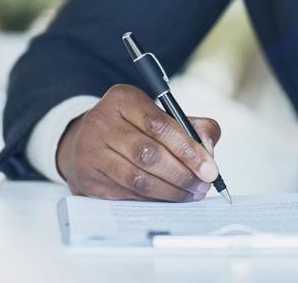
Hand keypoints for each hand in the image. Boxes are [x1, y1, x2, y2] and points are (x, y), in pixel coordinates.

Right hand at [56, 84, 220, 201]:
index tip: (209, 168)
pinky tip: (169, 198)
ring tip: (191, 194)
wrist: (88, 139)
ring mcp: (90, 151)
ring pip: (137, 178)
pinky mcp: (88, 177)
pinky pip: (126, 193)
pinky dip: (153, 199)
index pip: (159, 125)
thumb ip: (193, 127)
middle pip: (148, 154)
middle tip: (203, 185)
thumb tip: (209, 151)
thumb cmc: (136, 127)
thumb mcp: (161, 114)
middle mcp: (101, 122)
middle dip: (182, 174)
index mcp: (123, 99)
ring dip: (170, 191)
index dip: (187, 149)